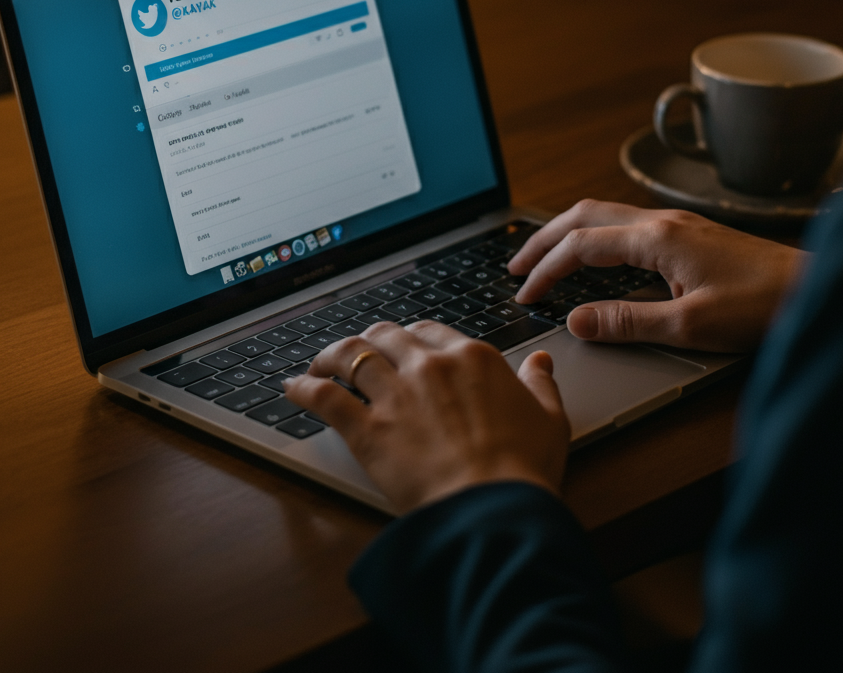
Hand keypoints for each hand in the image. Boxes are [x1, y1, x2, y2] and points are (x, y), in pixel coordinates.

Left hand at [284, 321, 569, 513]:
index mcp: (472, 358)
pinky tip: (293, 388)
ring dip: (331, 355)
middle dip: (370, 339)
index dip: (411, 338)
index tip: (403, 348)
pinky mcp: (366, 429)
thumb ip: (541, 384)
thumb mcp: (549, 420)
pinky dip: (304, 389)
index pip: (429, 331)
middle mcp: (429, 366)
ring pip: (350, 355)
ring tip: (321, 363)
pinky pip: (325, 397)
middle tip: (361, 351)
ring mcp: (395, 394)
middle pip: (386, 334)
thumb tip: (540, 363)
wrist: (493, 511)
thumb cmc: (523, 471)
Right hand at [509, 200, 804, 352]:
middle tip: (515, 265)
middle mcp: (662, 222)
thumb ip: (627, 322)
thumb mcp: (690, 325)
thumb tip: (575, 321)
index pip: (580, 246)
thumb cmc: (764, 305)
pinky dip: (594, 237)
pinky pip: (624, 225)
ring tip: (544, 258)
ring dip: (567, 234)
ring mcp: (676, 225)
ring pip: (603, 214)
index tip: (524, 295)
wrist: (816, 289)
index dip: (545, 270)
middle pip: (583, 215)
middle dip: (543, 239)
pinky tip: (595, 258)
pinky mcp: (689, 235)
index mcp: (656, 237)